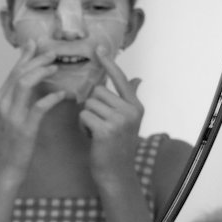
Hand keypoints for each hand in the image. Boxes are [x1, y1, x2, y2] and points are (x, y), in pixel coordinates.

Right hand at [0, 40, 70, 177]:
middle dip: (36, 60)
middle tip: (52, 52)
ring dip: (42, 73)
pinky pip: (39, 107)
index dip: (24, 57)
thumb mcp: (7, 119)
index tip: (35, 44)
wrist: (1, 169)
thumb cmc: (8, 146)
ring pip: (25, 84)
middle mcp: (2, 104)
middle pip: (19, 73)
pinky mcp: (24, 129)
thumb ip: (16, 102)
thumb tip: (31, 87)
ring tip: (56, 67)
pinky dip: (51, 97)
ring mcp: (12, 116)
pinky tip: (63, 94)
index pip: (12, 72)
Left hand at [79, 45, 142, 186]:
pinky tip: (92, 137)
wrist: (116, 172)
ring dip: (87, 117)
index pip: (120, 78)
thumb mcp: (129, 120)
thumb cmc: (118, 145)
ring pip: (89, 103)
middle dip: (92, 105)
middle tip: (100, 123)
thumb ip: (130, 97)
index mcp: (135, 106)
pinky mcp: (106, 130)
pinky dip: (83, 126)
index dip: (109, 63)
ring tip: (96, 131)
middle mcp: (130, 110)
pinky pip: (84, 115)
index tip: (98, 48)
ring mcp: (119, 120)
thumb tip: (138, 79)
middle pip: (98, 91)